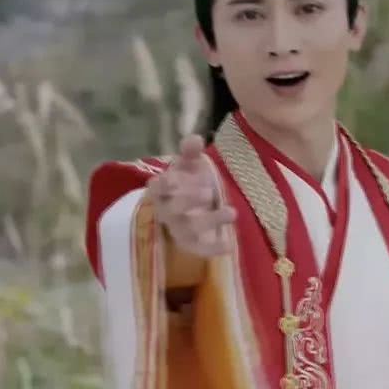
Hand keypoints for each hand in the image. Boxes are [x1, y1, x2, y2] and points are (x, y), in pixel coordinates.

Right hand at [147, 134, 236, 256]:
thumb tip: (196, 138)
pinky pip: (200, 249)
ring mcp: (179, 230)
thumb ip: (191, 152)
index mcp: (161, 190)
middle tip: (208, 191)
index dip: (165, 184)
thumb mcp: (190, 165)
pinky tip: (229, 245)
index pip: (156, 188)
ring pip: (188, 229)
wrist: (193, 208)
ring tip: (231, 212)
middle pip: (172, 209)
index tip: (176, 177)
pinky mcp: (192, 245)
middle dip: (188, 200)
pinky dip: (213, 248)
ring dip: (209, 221)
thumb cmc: (188, 182)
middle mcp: (167, 212)